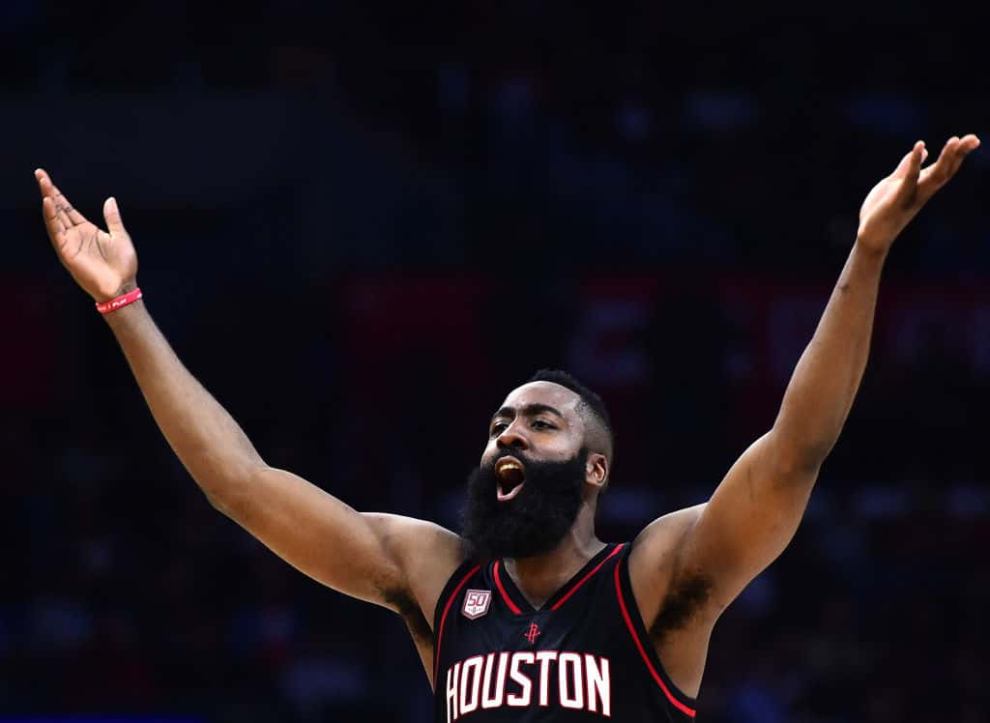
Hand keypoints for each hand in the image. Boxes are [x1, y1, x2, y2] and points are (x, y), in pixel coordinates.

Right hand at [35, 169, 137, 301]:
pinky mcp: (67, 252)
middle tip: (39, 174)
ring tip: (43, 183)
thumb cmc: (123, 265)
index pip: (68, 208)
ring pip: (54, 218)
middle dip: (49, 192)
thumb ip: (112, 218)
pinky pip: (57, 232)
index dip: (58, 194)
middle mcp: (75, 235)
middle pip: (58, 210)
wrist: (122, 286)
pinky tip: (49, 204)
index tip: (47, 179)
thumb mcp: (120, 236)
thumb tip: (110, 199)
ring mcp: (69, 243)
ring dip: (48, 201)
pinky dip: (52, 218)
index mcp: (87, 230)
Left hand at [857, 135, 979, 254]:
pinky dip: (915, 162)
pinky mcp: (898, 199)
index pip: (945, 168)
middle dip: (960, 155)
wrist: (869, 236)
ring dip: (946, 158)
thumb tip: (924, 150)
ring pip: (935, 176)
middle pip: (946, 171)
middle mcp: (922, 192)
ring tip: (955, 140)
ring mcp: (912, 196)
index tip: (972, 139)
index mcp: (921, 186)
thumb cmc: (880, 211)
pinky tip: (920, 146)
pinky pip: (910, 179)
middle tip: (974, 138)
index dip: (958, 154)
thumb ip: (906, 167)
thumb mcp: (893, 183)